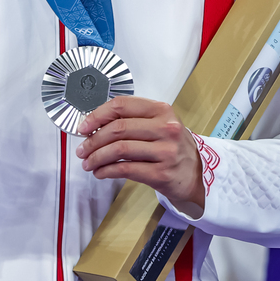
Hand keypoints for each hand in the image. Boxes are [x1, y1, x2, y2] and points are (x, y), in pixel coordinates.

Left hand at [76, 97, 203, 210]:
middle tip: (82, 149)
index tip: (84, 126)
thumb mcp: (160, 125)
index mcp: (162, 110)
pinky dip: (107, 171)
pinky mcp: (162, 174)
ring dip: (97, 157)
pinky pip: (126, 169)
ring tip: (88, 162)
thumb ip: (134, 120)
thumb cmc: (173, 147)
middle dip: (93, 140)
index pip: (122, 105)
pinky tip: (100, 172)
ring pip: (119, 149)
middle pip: (118, 128)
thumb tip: (96, 124)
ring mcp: (165, 151)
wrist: (197, 175)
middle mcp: (166, 128)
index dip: (98, 115)